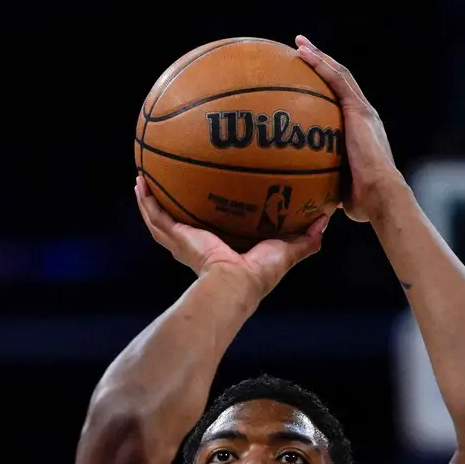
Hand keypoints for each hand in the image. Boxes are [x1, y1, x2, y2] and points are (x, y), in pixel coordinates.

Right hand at [134, 177, 328, 297]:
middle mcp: (196, 245)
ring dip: (150, 201)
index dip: (206, 217)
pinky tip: (139, 182)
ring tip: (142, 180)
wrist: (234, 283)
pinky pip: (156, 216)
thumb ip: (305, 237)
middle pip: (179, 223)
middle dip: (172, 206)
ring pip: (160, 219)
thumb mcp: (286, 250)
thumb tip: (325, 219)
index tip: (205, 199)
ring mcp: (182, 242)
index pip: (210, 231)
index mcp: (219, 250)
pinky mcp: (175, 238)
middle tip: (167, 185)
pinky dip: (146, 201)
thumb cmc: (259, 274)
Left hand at [295, 35, 407, 223]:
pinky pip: (337, 80)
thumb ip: (324, 183)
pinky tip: (303, 53)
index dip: (324, 88)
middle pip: (340, 83)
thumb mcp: (337, 188)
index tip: (306, 80)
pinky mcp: (359, 110)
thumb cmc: (361, 202)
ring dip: (318, 57)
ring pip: (338, 75)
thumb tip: (304, 195)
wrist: (380, 196)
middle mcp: (364, 116)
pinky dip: (320, 64)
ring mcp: (363, 111)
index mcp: (360, 132)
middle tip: (300, 52)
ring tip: (299, 44)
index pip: (341, 103)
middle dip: (321, 65)